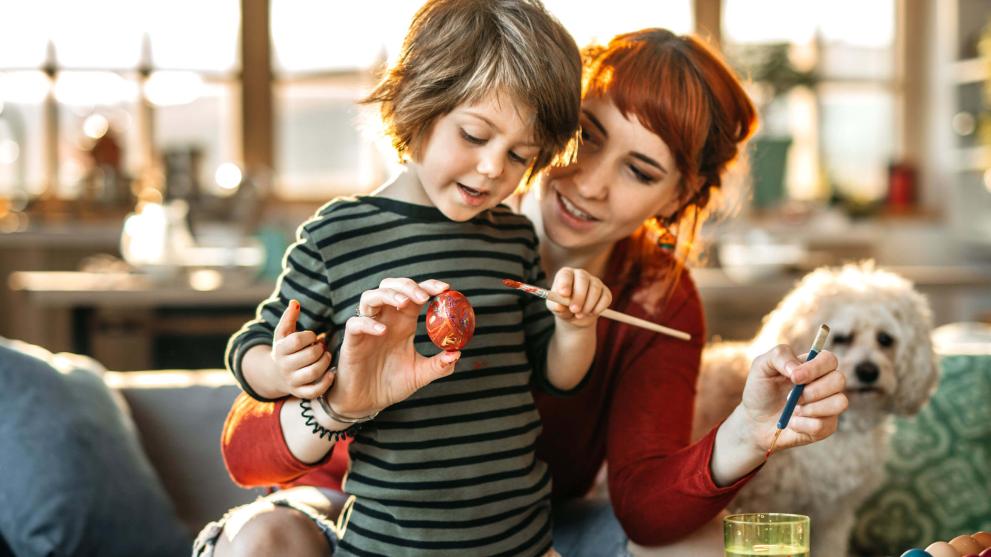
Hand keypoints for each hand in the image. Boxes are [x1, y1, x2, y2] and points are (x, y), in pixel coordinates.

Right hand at [271, 300, 334, 398]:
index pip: (297, 340)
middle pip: (308, 356)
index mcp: (280, 350)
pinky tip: (332, 373)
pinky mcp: (300, 392)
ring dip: (325, 363)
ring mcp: (292, 381)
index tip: (313, 336)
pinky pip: (314, 392)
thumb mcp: (284, 333)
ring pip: (313, 373)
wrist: (276, 374)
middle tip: (322, 345)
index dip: (309, 336)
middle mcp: (285, 366)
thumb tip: (295, 302)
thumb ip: (289, 317)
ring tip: (326, 356)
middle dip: (320, 349)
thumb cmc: (286, 348)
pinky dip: (325, 383)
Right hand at [324, 278, 460, 416]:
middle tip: (424, 297)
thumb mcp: (420, 375)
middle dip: (408, 286)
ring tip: (404, 303)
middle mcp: (385, 320)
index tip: (446, 288)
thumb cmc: (391, 384)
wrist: (367, 402)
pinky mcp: (353, 340)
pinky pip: (356, 323)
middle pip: (391, 286)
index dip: (428, 286)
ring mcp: (367, 328)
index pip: (414, 295)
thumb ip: (439, 365)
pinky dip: (369, 323)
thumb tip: (456, 353)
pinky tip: (382, 331)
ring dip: (388, 294)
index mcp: (403, 323)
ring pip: (370, 296)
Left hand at [546, 267, 611, 328]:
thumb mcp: (556, 308)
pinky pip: (605, 298)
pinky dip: (599, 307)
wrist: (575, 316)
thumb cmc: (563, 308)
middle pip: (583, 280)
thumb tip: (559, 306)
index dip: (565, 283)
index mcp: (566, 275)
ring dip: (588, 305)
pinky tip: (591, 313)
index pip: (566, 275)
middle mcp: (581, 275)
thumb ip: (556, 306)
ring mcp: (595, 282)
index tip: (564, 294)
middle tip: (574, 309)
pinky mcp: (605, 291)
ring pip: (595, 289)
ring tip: (579, 315)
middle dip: (579, 296)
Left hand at [740, 345, 846, 452]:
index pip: (829, 360)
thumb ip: (779, 356)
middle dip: (812, 390)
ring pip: (840, 403)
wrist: (754, 421)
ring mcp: (829, 406)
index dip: (815, 368)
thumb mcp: (761, 366)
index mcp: (813, 366)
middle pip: (839, 380)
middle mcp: (826, 384)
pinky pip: (824, 425)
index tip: (794, 378)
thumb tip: (797, 369)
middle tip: (790, 397)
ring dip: (811, 408)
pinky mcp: (826, 427)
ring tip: (792, 410)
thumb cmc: (760, 390)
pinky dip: (803, 425)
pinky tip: (792, 423)